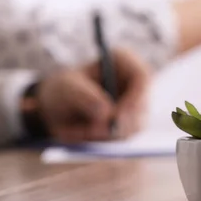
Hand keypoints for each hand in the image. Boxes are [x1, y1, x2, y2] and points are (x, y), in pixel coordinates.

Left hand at [36, 48, 151, 142]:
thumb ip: (83, 97)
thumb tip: (106, 113)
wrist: (58, 109)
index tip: (116, 118)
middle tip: (92, 132)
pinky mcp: (133, 123)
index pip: (142, 77)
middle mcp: (136, 82)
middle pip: (141, 105)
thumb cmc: (63, 90)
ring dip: (106, 133)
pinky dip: (104, 140)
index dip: (135, 98)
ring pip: (134, 125)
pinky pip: (125, 137)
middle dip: (117, 123)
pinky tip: (84, 133)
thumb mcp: (65, 88)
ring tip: (77, 130)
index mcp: (123, 61)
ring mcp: (137, 104)